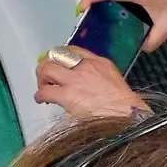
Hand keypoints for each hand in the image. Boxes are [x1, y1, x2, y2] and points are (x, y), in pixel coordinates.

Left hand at [35, 46, 149, 119]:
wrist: (127, 117)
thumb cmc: (124, 106)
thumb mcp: (113, 80)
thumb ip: (97, 75)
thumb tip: (83, 81)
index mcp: (98, 62)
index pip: (72, 50)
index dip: (60, 56)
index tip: (56, 63)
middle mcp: (85, 67)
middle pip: (56, 55)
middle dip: (46, 65)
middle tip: (45, 76)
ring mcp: (75, 80)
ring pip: (47, 69)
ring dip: (41, 79)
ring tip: (43, 87)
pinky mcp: (67, 96)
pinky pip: (45, 91)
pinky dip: (40, 95)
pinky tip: (42, 100)